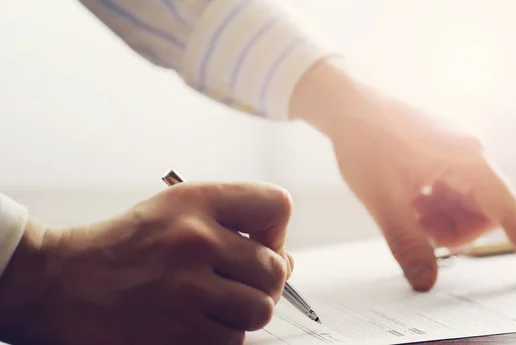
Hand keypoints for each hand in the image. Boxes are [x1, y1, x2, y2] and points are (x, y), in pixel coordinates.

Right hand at [0, 182, 292, 344]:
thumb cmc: (126, 247)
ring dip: (243, 312)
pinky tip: (195, 323)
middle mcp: (195, 240)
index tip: (257, 245)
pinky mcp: (179, 334)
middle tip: (235, 283)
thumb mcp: (175, 210)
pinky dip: (221, 336)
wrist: (62, 285)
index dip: (276, 230)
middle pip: (275, 268)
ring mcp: (187, 289)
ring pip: (259, 309)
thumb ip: (232, 222)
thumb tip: (285, 262)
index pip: (277, 204)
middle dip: (263, 281)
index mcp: (196, 201)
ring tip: (215, 305)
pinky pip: (233, 341)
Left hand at [292, 59, 515, 291]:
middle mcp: (469, 152)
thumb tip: (425, 282)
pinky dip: (433, 204)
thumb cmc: (363, 142)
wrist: (346, 105)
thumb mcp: (383, 200)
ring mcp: (456, 151)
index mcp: (466, 159)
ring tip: (408, 210)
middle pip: (484, 211)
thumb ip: (406, 243)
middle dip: (455, 230)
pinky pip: (451, 189)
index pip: (507, 209)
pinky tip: (408, 199)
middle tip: (419, 230)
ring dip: (441, 218)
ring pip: (466, 203)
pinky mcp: (443, 151)